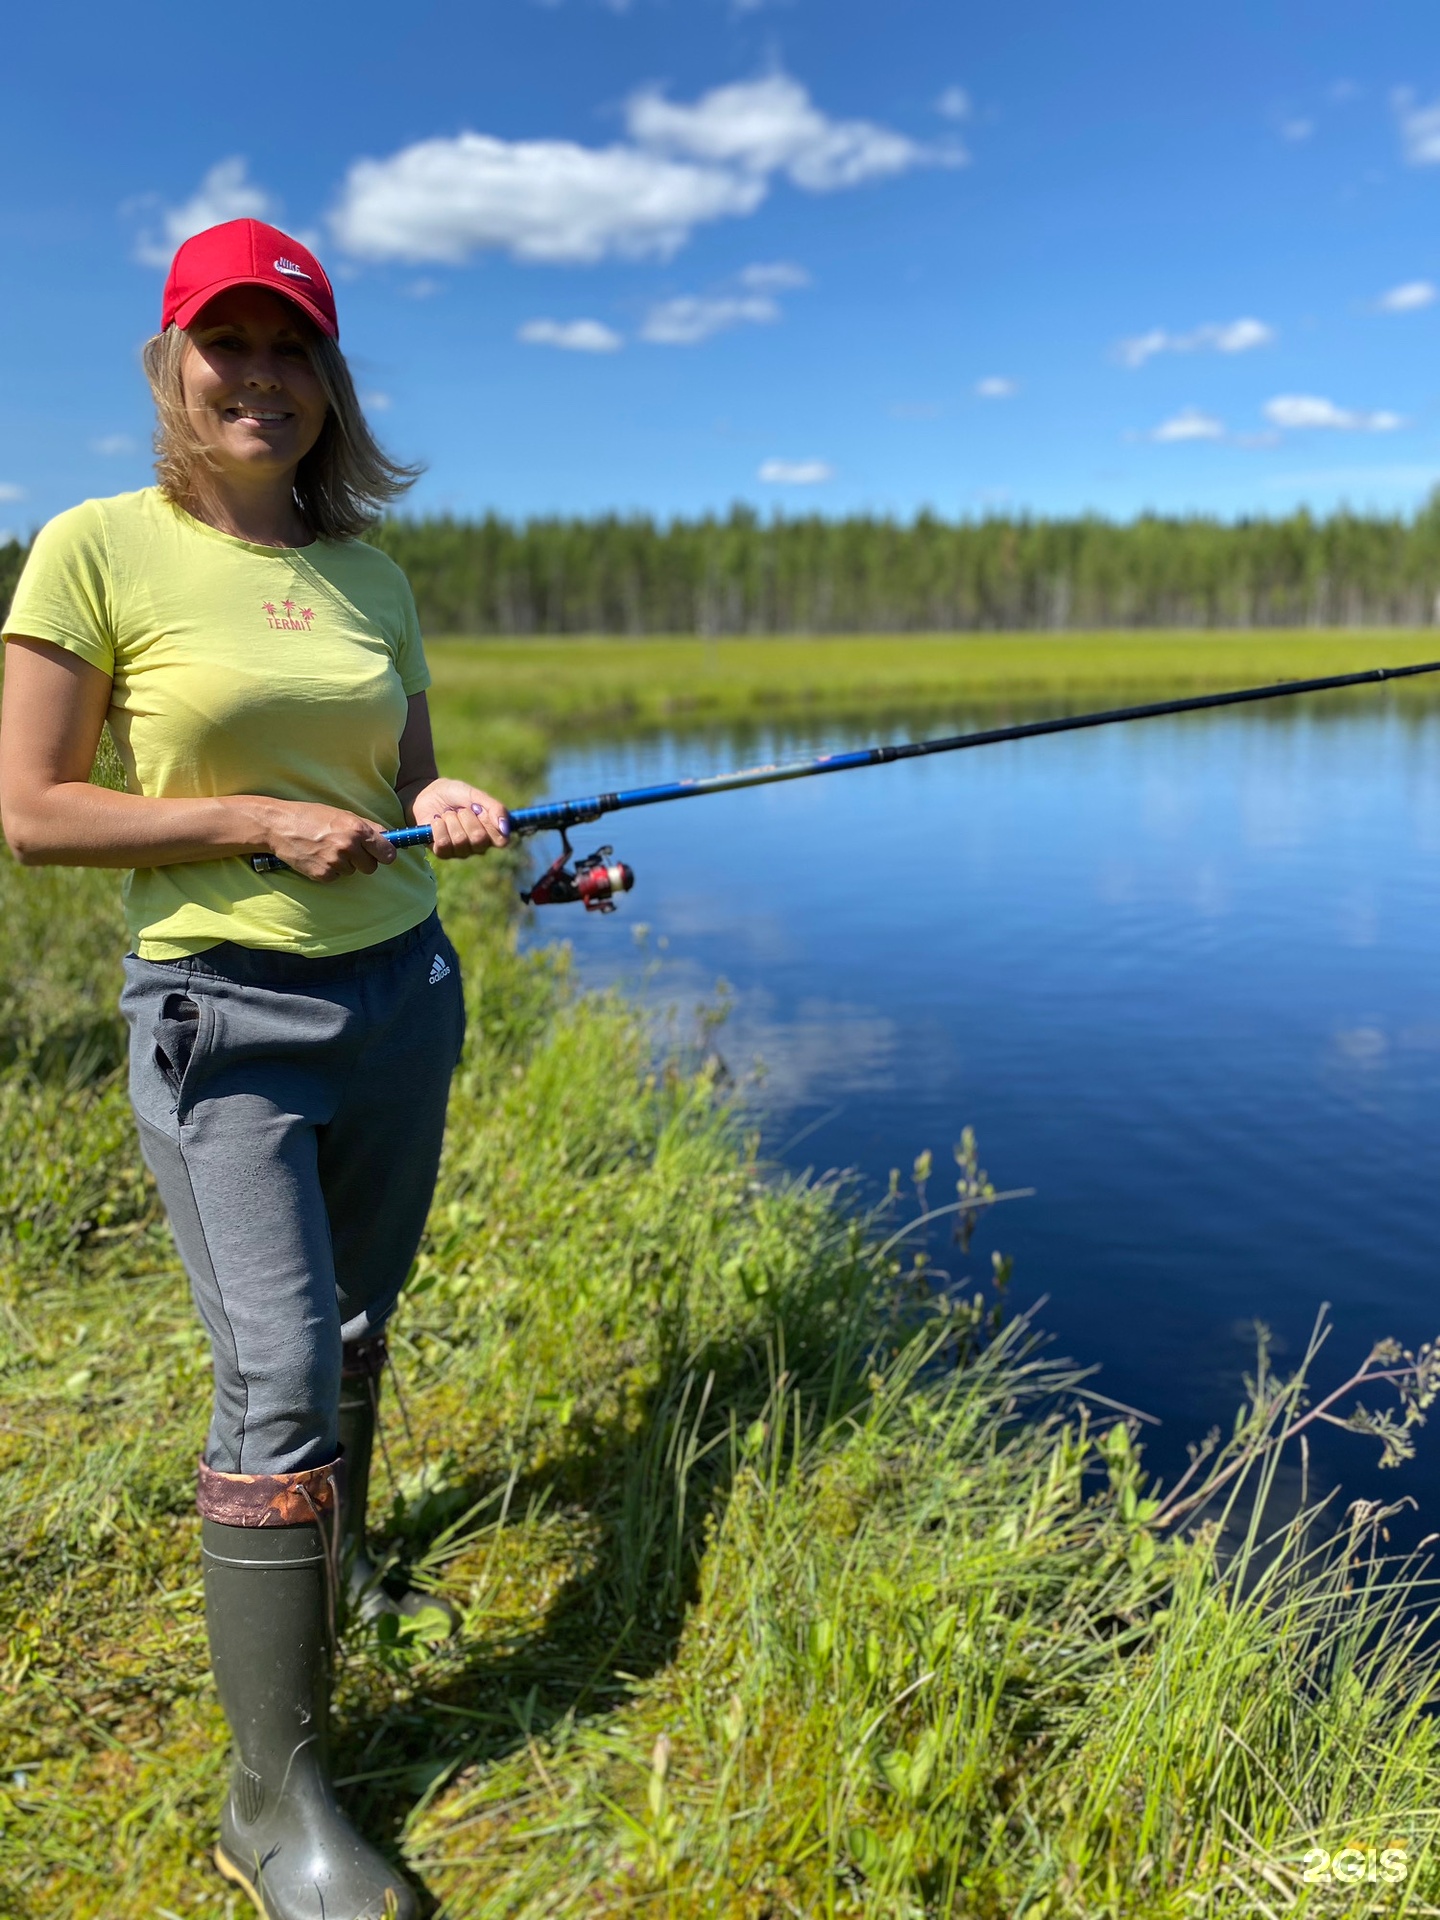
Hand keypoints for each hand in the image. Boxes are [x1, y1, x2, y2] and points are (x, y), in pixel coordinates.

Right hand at [261, 801, 396, 881]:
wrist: (279, 826)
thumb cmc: (310, 816)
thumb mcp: (341, 814)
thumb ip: (366, 826)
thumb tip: (387, 837)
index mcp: (357, 829)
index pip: (388, 853)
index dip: (385, 855)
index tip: (382, 855)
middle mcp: (349, 846)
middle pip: (372, 867)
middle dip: (363, 861)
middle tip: (347, 851)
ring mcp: (335, 862)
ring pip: (352, 872)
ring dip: (344, 865)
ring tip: (326, 850)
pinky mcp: (322, 874)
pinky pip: (336, 877)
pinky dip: (329, 871)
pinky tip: (317, 858)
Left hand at [411, 779, 510, 860]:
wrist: (427, 793)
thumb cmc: (454, 794)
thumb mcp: (476, 795)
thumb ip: (494, 808)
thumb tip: (505, 829)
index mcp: (492, 833)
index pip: (501, 840)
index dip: (491, 825)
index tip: (480, 810)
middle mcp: (478, 846)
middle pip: (479, 839)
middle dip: (468, 818)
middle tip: (460, 810)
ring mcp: (460, 851)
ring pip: (460, 841)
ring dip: (451, 821)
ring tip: (447, 814)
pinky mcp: (442, 852)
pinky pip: (443, 844)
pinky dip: (439, 828)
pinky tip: (437, 821)